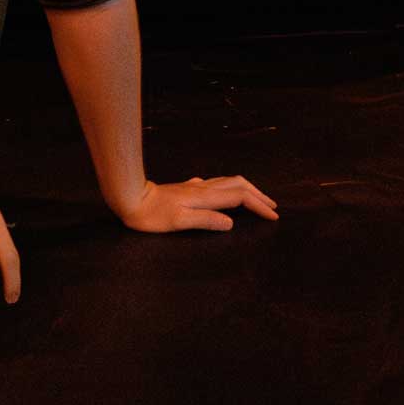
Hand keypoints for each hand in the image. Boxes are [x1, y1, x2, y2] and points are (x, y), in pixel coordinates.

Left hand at [115, 174, 279, 233]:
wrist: (130, 197)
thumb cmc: (151, 215)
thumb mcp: (179, 221)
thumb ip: (206, 220)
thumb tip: (231, 223)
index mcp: (205, 197)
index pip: (240, 197)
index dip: (258, 205)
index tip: (273, 216)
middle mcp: (203, 188)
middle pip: (239, 184)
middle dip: (258, 194)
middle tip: (272, 207)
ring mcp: (195, 187)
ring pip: (229, 182)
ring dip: (247, 189)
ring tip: (257, 199)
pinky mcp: (188, 188)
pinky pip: (217, 184)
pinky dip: (231, 189)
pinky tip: (226, 195)